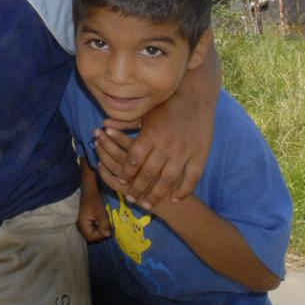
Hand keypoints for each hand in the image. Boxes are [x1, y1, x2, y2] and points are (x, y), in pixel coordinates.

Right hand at [77, 198, 111, 242]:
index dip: (100, 235)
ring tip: (106, 225)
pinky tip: (103, 223)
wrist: (90, 191)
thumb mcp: (101, 213)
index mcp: (83, 225)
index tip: (108, 229)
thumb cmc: (94, 200)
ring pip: (93, 234)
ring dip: (100, 231)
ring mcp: (83, 225)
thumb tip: (108, 235)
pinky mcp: (86, 223)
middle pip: (92, 237)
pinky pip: (93, 230)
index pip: (91, 237)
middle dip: (101, 234)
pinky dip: (99, 228)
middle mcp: (81, 227)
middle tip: (108, 227)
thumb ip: (104, 225)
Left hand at [94, 115, 209, 208]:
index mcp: (151, 135)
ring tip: (148, 204)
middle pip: (148, 174)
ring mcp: (184, 152)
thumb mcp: (145, 114)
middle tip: (131, 197)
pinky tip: (175, 199)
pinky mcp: (200, 156)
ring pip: (168, 181)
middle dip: (137, 188)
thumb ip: (125, 123)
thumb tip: (104, 125)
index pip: (134, 159)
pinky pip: (192, 179)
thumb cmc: (166, 107)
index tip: (121, 181)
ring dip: (157, 195)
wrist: (195, 100)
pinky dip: (183, 191)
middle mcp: (166, 145)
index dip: (126, 173)